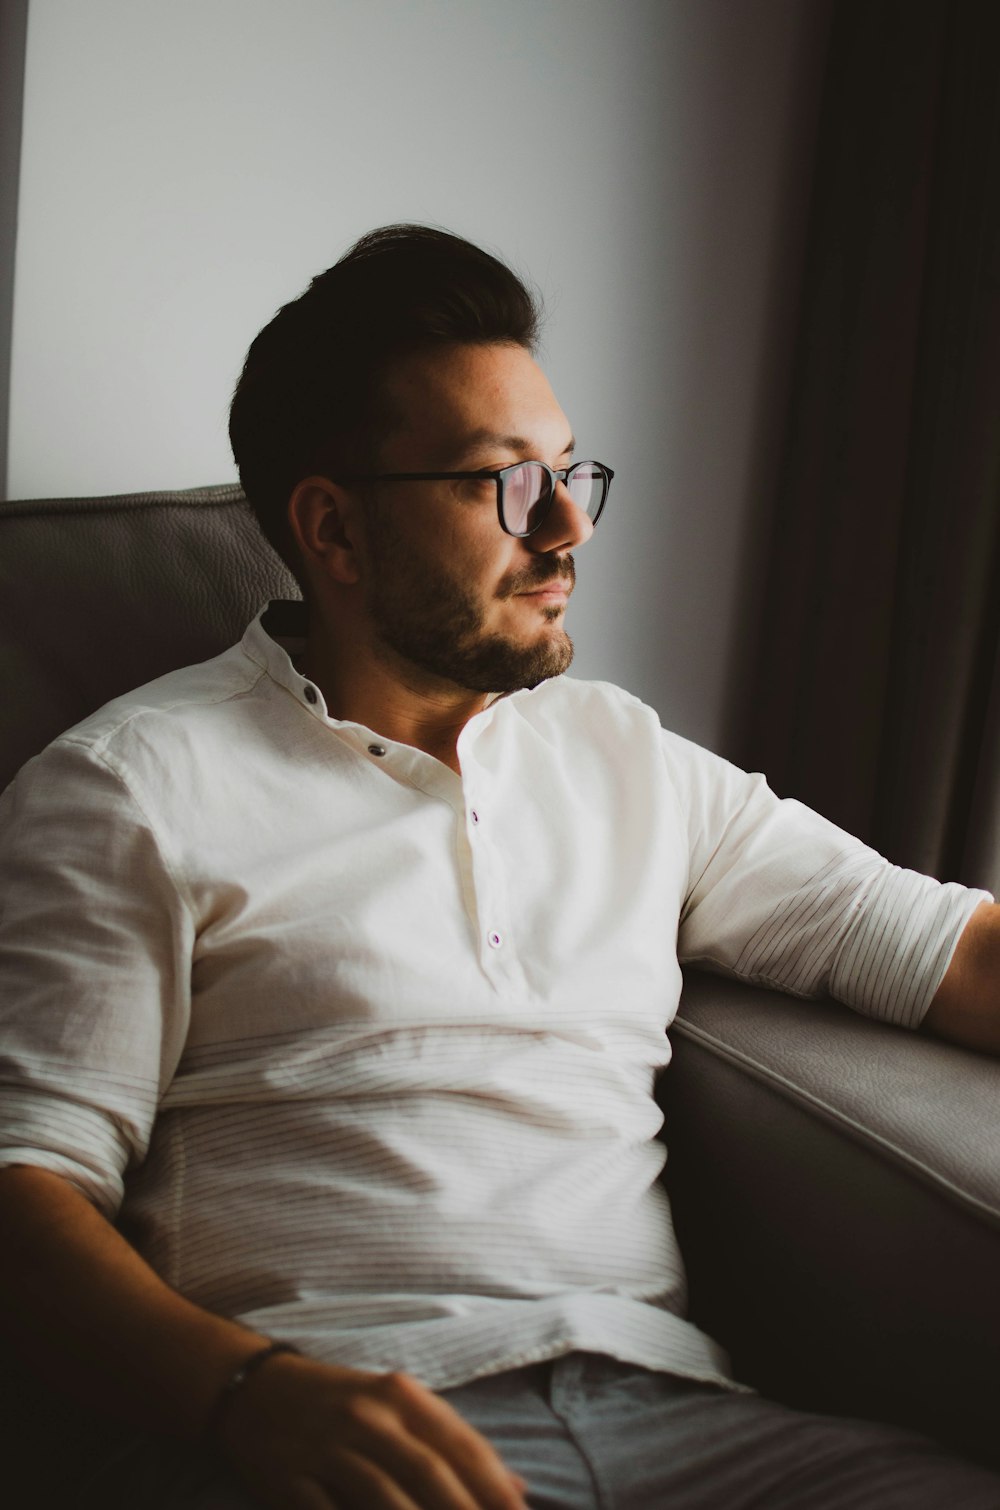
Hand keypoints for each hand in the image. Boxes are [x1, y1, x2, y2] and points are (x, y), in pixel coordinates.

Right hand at [217, 1351, 529, 1509]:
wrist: (254, 1391)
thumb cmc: (342, 1404)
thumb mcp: (399, 1407)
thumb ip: (454, 1444)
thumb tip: (517, 1489)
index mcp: (402, 1396)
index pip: (462, 1447)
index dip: (495, 1490)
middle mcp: (368, 1418)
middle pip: (429, 1476)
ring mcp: (328, 1451)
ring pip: (385, 1502)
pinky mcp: (291, 1482)